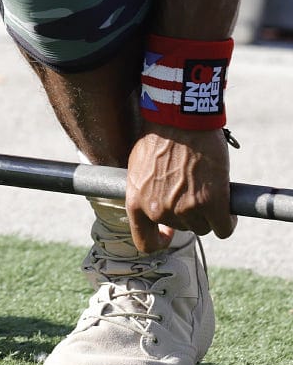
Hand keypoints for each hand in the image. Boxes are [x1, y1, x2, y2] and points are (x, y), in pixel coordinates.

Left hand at [126, 123, 235, 251]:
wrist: (179, 121)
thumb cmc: (159, 138)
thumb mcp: (138, 169)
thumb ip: (145, 192)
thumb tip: (154, 209)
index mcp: (136, 202)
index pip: (144, 243)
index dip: (159, 241)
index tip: (169, 234)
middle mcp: (158, 211)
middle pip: (182, 229)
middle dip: (188, 214)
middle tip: (193, 192)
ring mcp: (185, 209)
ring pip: (203, 227)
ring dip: (208, 214)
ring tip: (207, 191)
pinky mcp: (211, 204)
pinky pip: (224, 228)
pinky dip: (228, 220)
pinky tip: (227, 208)